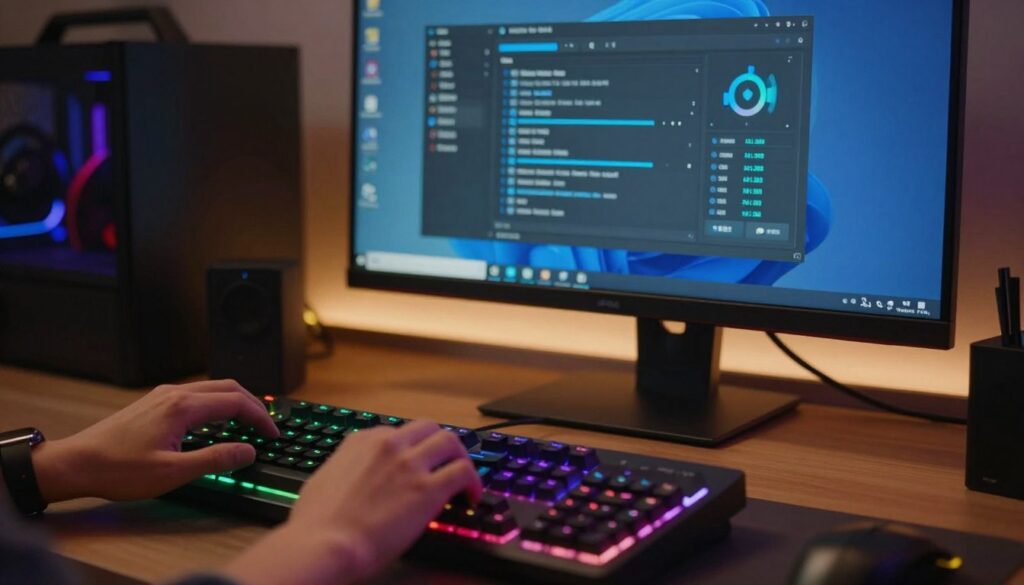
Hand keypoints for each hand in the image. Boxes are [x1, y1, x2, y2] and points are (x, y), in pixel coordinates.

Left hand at [32, 380, 277, 502]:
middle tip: (266, 425)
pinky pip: (195, 395)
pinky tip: (214, 424)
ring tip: (246, 423)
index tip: (273, 434)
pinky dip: (215, 404)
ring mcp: (162, 396)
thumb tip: (248, 451)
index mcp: (183, 407)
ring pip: (211, 389)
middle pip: (227, 387)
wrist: (76, 464)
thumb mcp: (173, 472)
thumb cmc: (119, 470)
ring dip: (234, 402)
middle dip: (252, 404)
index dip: (260, 418)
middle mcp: (174, 394)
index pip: (236, 402)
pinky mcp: (153, 403)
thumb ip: (215, 459)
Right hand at [222, 420, 482, 584]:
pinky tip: (471, 498)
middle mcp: (388, 445)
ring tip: (464, 479)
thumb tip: (348, 477)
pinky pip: (463, 472)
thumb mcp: (323, 480)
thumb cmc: (316, 523)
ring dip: (460, 458)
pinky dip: (473, 482)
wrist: (325, 543)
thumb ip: (343, 470)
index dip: (410, 449)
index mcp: (361, 442)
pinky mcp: (428, 488)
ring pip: (451, 442)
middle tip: (445, 463)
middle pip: (428, 428)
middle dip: (440, 445)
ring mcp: (410, 464)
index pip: (397, 432)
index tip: (416, 463)